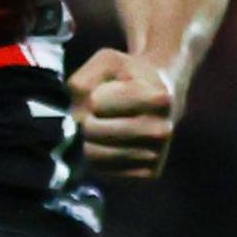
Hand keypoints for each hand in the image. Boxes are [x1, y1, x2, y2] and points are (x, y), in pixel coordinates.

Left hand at [67, 48, 179, 179]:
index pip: (95, 103)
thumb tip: (73, 118)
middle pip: (91, 130)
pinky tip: (109, 144)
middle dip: (84, 119)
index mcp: (158, 98)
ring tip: (102, 127)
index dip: (91, 96)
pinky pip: (103, 172)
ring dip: (87, 140)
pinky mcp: (148, 175)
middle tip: (96, 113)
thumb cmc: (130, 78)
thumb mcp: (108, 62)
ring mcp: (156, 155)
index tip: (103, 92)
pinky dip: (97, 158)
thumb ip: (82, 79)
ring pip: (94, 155)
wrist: (163, 100)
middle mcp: (161, 130)